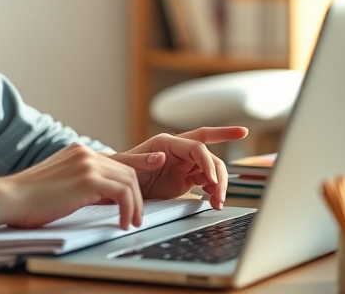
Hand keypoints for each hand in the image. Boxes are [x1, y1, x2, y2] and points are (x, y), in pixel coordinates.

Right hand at [0, 142, 166, 230]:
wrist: (12, 198)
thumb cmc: (30, 198)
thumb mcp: (61, 183)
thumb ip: (81, 181)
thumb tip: (101, 194)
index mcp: (78, 152)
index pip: (117, 156)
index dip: (140, 161)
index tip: (157, 162)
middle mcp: (85, 153)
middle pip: (126, 170)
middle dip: (138, 195)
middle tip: (136, 216)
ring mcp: (87, 164)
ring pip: (129, 181)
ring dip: (135, 206)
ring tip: (131, 222)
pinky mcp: (88, 179)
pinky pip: (122, 193)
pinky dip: (128, 209)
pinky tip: (122, 222)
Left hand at [110, 127, 248, 209]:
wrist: (118, 187)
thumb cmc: (118, 170)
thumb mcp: (126, 165)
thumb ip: (142, 160)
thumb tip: (161, 157)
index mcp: (166, 142)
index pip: (196, 145)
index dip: (213, 150)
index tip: (226, 157)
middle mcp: (178, 150)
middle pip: (209, 156)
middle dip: (218, 174)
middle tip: (218, 193)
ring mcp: (185, 164)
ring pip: (212, 169)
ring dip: (219, 185)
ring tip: (217, 201)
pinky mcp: (187, 179)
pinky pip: (207, 182)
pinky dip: (214, 191)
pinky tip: (213, 201)